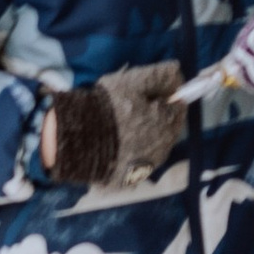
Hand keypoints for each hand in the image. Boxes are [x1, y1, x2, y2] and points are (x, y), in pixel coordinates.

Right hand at [40, 66, 186, 186]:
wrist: (75, 138)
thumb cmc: (108, 107)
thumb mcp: (133, 82)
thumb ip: (160, 75)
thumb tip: (178, 71)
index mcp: (167, 125)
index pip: (177, 109)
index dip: (165, 98)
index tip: (151, 94)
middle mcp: (161, 150)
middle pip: (166, 130)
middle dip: (156, 119)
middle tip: (133, 109)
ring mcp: (143, 169)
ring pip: (151, 149)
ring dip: (144, 138)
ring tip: (122, 129)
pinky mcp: (125, 182)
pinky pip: (133, 166)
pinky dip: (128, 156)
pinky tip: (114, 148)